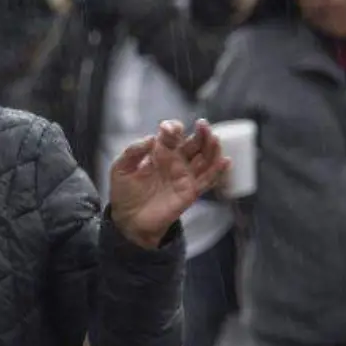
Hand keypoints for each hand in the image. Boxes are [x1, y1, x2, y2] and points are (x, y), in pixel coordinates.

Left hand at [107, 120, 229, 248]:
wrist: (128, 221)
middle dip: (200, 133)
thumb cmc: (124, 194)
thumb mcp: (120, 168)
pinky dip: (218, 171)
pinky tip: (225, 160)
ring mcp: (184, 176)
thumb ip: (133, 151)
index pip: (172, 136)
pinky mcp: (190, 192)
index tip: (168, 129)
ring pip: (205, 159)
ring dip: (211, 147)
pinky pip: (208, 180)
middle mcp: (175, 162)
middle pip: (194, 143)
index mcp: (159, 153)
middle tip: (202, 124)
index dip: (173, 129)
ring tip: (214, 137)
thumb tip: (152, 138)